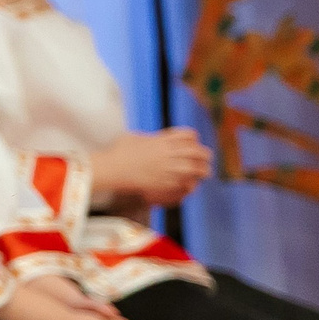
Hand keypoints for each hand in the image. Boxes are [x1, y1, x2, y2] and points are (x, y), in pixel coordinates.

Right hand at [90, 128, 211, 206]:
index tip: (194, 144)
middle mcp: (167, 153)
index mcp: (161, 140)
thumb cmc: (117, 151)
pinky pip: (184, 182)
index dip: (194, 139)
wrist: (111, 168)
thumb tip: (150, 139)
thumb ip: (146, 137)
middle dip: (204, 155)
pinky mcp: (162, 181)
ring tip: (206, 173)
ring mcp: (166, 168)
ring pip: (194, 168)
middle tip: (207, 159)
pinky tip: (191, 184)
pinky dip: (190, 182)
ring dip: (203, 170)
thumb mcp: (132, 136)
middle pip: (195, 151)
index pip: (188, 135)